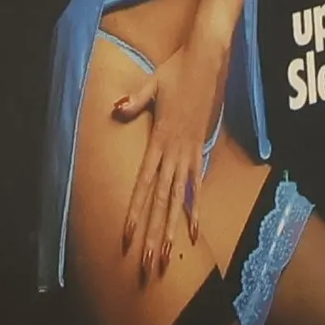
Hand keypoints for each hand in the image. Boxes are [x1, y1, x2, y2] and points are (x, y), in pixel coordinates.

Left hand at [114, 31, 228, 281]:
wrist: (209, 59)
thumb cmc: (177, 70)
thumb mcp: (152, 84)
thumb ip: (134, 101)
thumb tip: (115, 110)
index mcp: (159, 141)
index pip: (144, 184)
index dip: (136, 211)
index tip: (128, 237)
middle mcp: (175, 153)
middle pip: (161, 201)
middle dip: (153, 234)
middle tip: (148, 264)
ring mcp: (190, 153)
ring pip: (178, 200)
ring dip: (172, 230)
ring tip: (167, 258)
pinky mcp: (202, 148)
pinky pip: (197, 185)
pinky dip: (194, 209)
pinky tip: (193, 232)